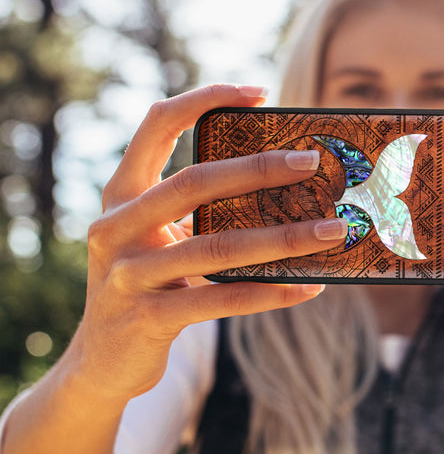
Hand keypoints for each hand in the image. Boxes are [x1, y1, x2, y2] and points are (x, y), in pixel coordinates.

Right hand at [73, 84, 346, 402]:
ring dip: (284, 237)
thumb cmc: (147, 283)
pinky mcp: (148, 318)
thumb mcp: (159, 238)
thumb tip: (284, 188)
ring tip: (332, 230)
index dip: (205, 99)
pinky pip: (221, 299)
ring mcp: (128, 274)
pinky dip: (271, 292)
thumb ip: (198, 211)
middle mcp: (116, 227)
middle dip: (259, 169)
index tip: (259, 92)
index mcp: (122, 194)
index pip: (157, 125)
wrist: (102, 360)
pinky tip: (309, 286)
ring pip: (217, 246)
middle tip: (311, 162)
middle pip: (194, 182)